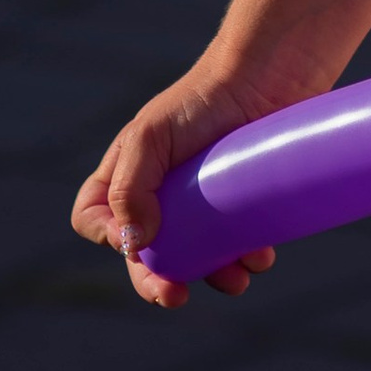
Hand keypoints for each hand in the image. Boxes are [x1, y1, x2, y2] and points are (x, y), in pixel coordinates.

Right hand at [73, 71, 281, 305]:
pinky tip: (260, 254)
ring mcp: (205, 199)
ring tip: (235, 276)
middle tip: (176, 295)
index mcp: (131, 170)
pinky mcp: (244, 203)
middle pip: (146, 253)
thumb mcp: (152, 136)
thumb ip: (129, 188)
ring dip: (212, 277)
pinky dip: (247, 259)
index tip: (134, 241)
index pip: (96, 216)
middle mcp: (164, 189)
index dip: (108, 235)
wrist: (274, 75)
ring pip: (197, 258)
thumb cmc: (205, 98)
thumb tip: (133, 245)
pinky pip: (239, 247)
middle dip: (158, 280)